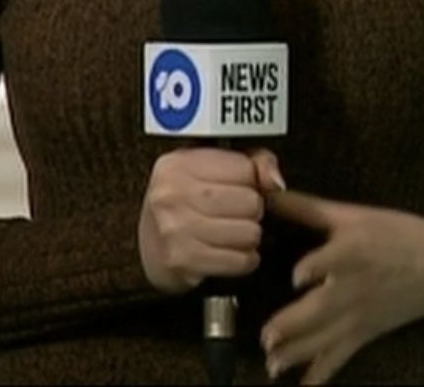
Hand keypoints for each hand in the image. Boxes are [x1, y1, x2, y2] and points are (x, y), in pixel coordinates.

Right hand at [137, 147, 286, 294]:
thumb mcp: (211, 169)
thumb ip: (252, 163)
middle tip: (235, 214)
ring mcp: (176, 229)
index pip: (245, 168)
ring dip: (249, 236)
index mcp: (178, 164)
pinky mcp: (184, 260)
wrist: (149, 247)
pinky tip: (229, 252)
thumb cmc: (185, 204)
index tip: (236, 188)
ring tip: (232, 233)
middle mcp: (172, 194)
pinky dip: (243, 259)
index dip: (250, 181)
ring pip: (250, 233)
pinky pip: (241, 261)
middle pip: (251, 202)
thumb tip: (275, 181)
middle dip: (251, 211)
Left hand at [259, 190, 423, 383]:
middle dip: (295, 324)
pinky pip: (340, 357)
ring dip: (298, 353)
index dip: (316, 267)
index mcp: (352, 251)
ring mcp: (359, 315)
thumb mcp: (353, 214)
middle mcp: (354, 287)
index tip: (297, 276)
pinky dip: (322, 374)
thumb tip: (266, 193)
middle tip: (268, 336)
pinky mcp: (364, 333)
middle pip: (323, 308)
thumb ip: (306, 207)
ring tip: (273, 364)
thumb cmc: (398, 235)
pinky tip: (304, 385)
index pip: (334, 260)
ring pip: (326, 338)